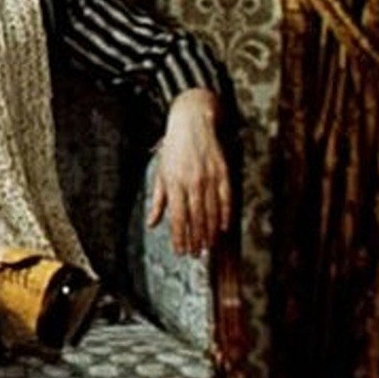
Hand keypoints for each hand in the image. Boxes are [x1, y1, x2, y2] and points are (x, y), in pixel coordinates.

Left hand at [147, 89, 230, 255]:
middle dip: (195, 239)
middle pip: (195, 218)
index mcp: (174, 183)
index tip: (181, 251)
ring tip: (208, 246)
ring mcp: (209, 178)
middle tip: (196, 254)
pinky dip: (225, 215)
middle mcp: (192, 182)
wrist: (192, 123)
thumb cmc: (173, 150)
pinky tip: (222, 228)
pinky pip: (226, 199)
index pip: (178, 218)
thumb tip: (152, 223)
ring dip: (209, 232)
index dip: (180, 237)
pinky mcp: (223, 172)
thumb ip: (158, 201)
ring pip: (211, 212)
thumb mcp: (160, 173)